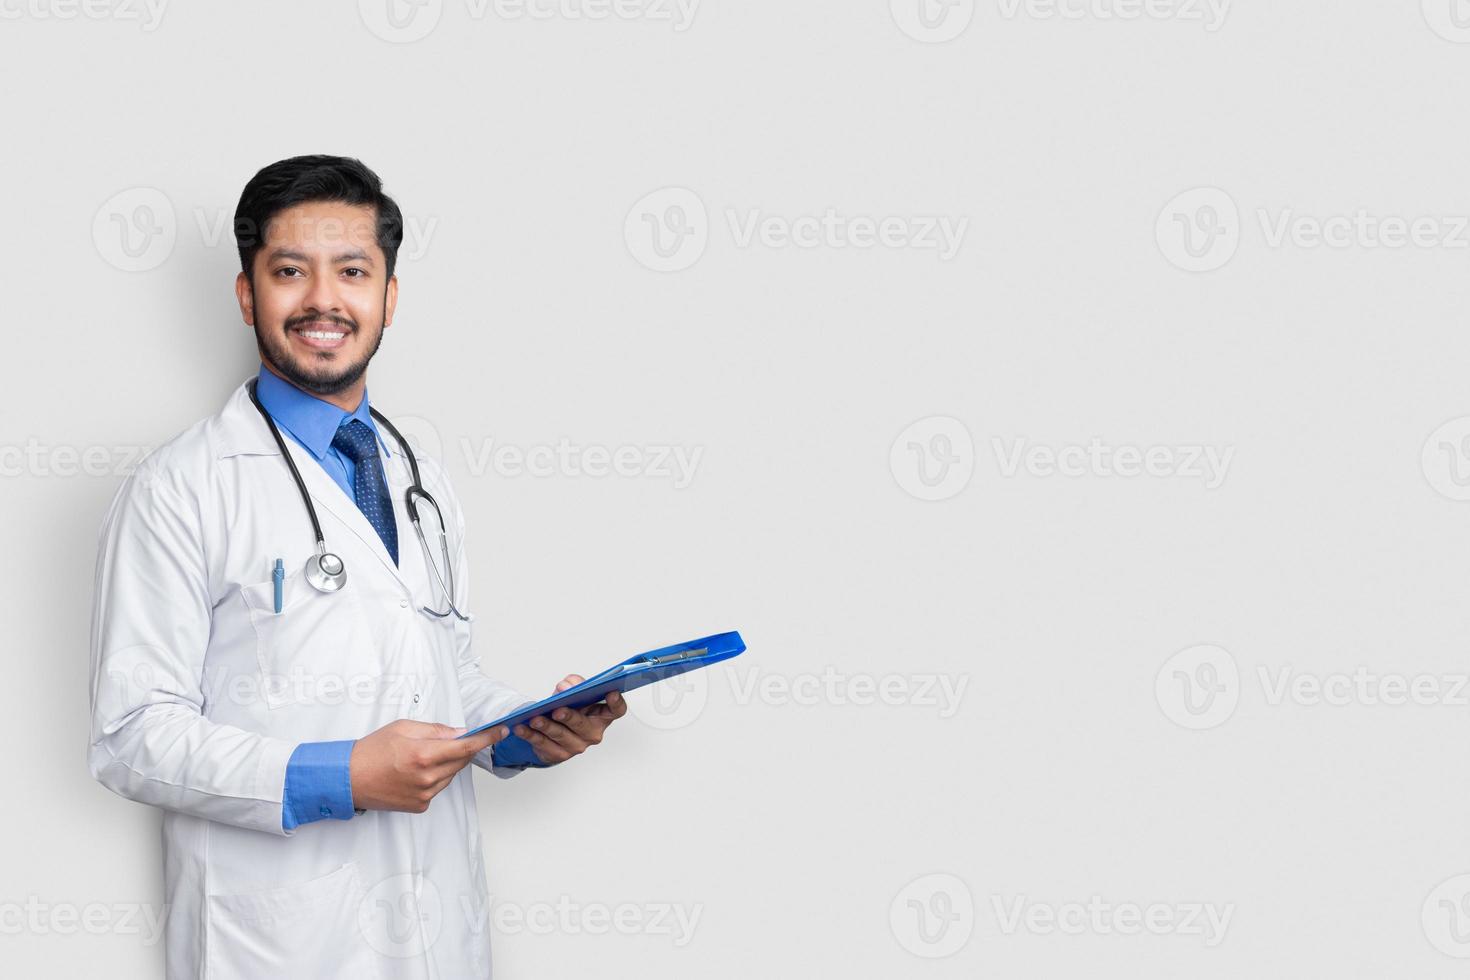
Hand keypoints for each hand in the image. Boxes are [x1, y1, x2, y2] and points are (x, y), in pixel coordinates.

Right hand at [350, 719, 507, 812]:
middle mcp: (427, 777)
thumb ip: (436, 730)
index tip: (500, 732)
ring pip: (450, 774)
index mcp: (424, 754)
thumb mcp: (404, 728)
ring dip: (446, 763)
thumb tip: (460, 732)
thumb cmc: (371, 750)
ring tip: (421, 756)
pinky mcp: (420, 805)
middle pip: (461, 760)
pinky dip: (435, 777)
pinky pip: (438, 787)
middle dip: (461, 748)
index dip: (486, 739)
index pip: (466, 746)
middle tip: (448, 739)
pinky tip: (415, 772)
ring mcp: (424, 794)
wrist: (348, 778)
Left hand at [514, 674, 628, 765]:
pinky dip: (530, 735)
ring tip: (535, 719)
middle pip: (584, 726)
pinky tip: (521, 728)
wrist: (553, 728)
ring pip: (561, 736)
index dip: (616, 702)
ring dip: (546, 727)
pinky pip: (543, 745)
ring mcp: (576, 746)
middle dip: (570, 717)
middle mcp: (593, 733)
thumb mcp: (572, 691)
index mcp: (602, 716)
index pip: (617, 710)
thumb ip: (573, 683)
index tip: (611, 692)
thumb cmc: (569, 707)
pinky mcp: (558, 755)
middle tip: (558, 710)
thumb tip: (566, 687)